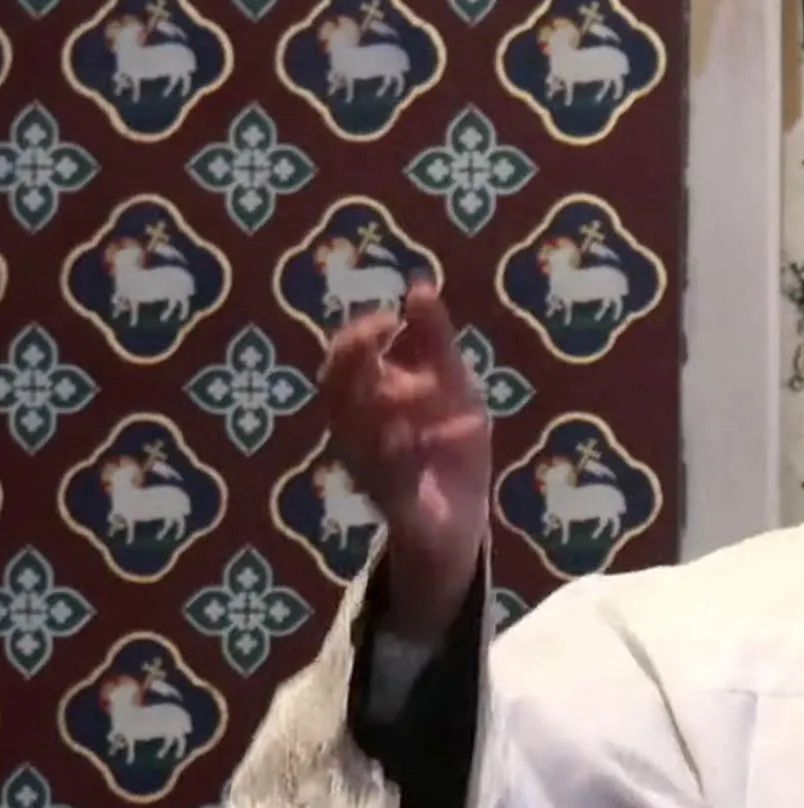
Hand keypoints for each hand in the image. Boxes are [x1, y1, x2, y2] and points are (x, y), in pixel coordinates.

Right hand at [320, 281, 489, 643]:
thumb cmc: (448, 447)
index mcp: (366, 405)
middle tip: (385, 334)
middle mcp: (357, 437)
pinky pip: (389, 484)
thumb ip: (434, 341)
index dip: (357, 337)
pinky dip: (400, 458)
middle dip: (356, 361)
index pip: (342, 363)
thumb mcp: (453, 386)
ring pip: (358, 435)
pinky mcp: (397, 510)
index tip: (389, 317)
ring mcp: (372, 474)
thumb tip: (420, 286)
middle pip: (336, 392)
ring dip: (388, 405)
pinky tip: (414, 435)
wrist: (462, 521)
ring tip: (422, 387)